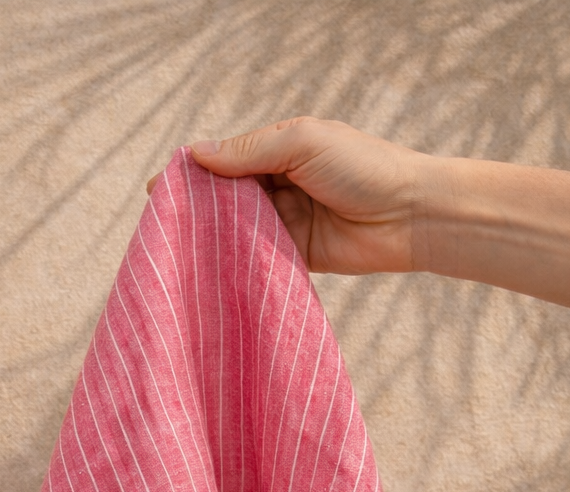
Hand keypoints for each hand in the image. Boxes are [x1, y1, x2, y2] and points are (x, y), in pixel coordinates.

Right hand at [148, 117, 433, 275]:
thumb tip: (197, 153)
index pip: (225, 160)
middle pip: (226, 198)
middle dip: (198, 210)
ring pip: (237, 230)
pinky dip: (237, 263)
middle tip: (163, 226)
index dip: (194, 174)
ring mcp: (285, 223)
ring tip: (180, 252)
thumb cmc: (363, 167)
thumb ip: (251, 150)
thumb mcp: (303, 142)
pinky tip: (211, 271)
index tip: (159, 191)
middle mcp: (278, 185)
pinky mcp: (294, 256)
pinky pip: (257, 258)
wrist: (410, 215)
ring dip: (214, 239)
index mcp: (278, 150)